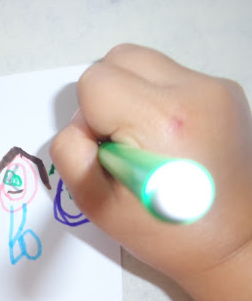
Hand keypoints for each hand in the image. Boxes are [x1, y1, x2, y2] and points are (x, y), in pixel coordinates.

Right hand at [50, 44, 251, 300]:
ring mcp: (214, 87)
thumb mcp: (95, 204)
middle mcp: (193, 92)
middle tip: (120, 142)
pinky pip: (168, 76)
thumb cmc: (161, 231)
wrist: (229, 242)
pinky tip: (166, 138)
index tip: (107, 153)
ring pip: (142, 63)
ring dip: (129, 95)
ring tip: (143, 138)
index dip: (87, 119)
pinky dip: (154, 100)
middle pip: (118, 58)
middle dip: (104, 97)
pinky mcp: (225, 91)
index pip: (93, 82)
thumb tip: (80, 125)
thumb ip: (71, 154)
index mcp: (159, 121)